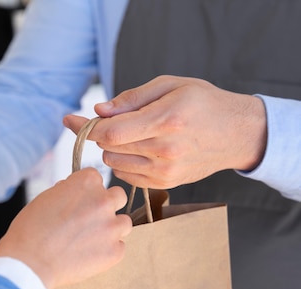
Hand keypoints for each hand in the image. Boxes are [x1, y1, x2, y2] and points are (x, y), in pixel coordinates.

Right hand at [0, 167, 131, 288]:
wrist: (30, 262)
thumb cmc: (30, 230)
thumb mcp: (45, 198)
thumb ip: (66, 192)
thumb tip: (75, 194)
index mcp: (86, 182)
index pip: (96, 178)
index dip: (86, 191)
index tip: (78, 201)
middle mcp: (103, 201)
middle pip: (117, 196)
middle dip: (106, 205)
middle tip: (89, 219)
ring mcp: (111, 227)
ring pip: (123, 223)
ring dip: (110, 229)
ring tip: (89, 240)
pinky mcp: (115, 251)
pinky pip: (119, 247)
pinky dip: (107, 251)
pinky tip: (88, 255)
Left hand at [63, 75, 266, 188]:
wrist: (237, 134)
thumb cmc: (203, 103)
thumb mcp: (171, 86)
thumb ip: (132, 98)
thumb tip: (99, 111)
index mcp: (166, 120)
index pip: (112, 132)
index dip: (86, 127)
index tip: (70, 119)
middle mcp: (165, 150)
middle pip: (109, 147)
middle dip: (97, 133)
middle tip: (100, 120)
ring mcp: (165, 171)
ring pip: (114, 162)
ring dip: (111, 147)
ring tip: (130, 133)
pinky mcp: (165, 184)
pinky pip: (125, 175)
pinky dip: (123, 161)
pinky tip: (138, 148)